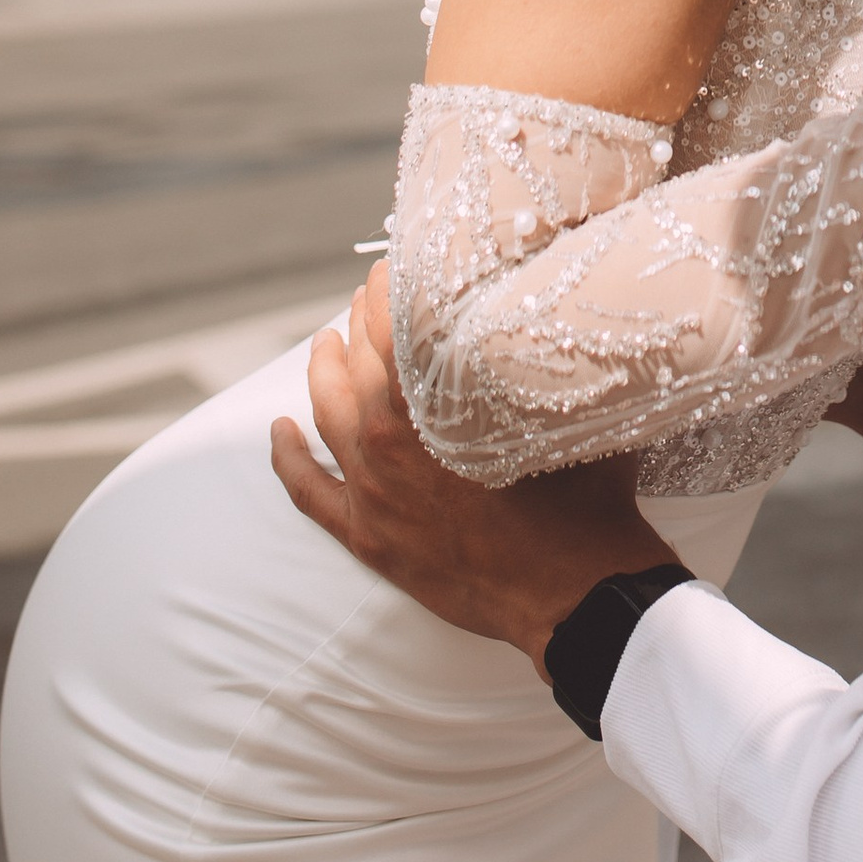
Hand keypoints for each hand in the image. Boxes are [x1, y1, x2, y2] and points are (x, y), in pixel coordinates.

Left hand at [269, 261, 666, 673]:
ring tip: (325, 343)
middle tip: (365, 297)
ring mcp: (373, 494)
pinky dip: (289, 457)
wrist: (573, 593)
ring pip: (327, 417)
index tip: (393, 267)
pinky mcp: (369, 539)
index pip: (393, 326)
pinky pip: (309, 493)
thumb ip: (547, 366)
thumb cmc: (582, 502)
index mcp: (435, 406)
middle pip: (357, 365)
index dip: (388, 290)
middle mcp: (389, 444)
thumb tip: (555, 317)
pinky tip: (279, 430)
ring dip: (322, 372)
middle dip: (358, 323)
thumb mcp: (570, 415)